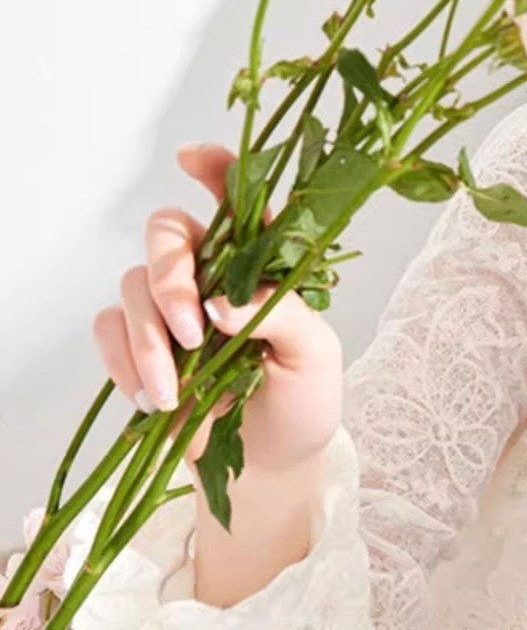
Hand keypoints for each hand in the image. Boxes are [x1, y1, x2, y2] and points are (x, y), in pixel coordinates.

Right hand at [92, 143, 344, 479]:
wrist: (273, 469)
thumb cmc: (304, 406)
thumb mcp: (316, 358)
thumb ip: (281, 316)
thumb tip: (221, 301)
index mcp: (262, 269)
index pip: (239, 205)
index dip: (216, 172)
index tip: (193, 161)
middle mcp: (213, 278)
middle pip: (166, 234)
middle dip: (170, 277)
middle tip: (191, 331)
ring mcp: (172, 311)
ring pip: (133, 286)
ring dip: (149, 340)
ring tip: (175, 394)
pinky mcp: (142, 347)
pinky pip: (109, 330)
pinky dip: (124, 362)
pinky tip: (154, 398)